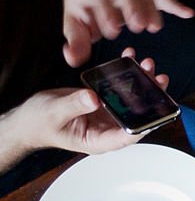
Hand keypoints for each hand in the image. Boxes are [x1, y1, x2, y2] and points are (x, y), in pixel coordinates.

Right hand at [2, 50, 167, 164]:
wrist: (29, 118)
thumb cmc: (40, 123)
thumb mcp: (55, 113)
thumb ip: (74, 106)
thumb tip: (94, 98)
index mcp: (99, 140)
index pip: (127, 136)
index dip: (143, 124)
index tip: (154, 108)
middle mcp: (108, 129)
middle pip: (136, 116)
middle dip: (149, 99)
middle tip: (158, 79)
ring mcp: (107, 115)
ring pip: (131, 101)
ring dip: (141, 84)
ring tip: (148, 66)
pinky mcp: (102, 102)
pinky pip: (118, 89)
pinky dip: (125, 75)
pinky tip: (131, 60)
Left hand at [61, 0, 193, 66]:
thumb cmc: (86, 8)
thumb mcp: (75, 22)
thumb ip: (76, 41)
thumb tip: (72, 60)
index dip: (106, 11)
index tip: (113, 28)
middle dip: (133, 6)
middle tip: (137, 24)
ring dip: (151, 8)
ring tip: (153, 27)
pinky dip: (175, 6)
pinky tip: (189, 14)